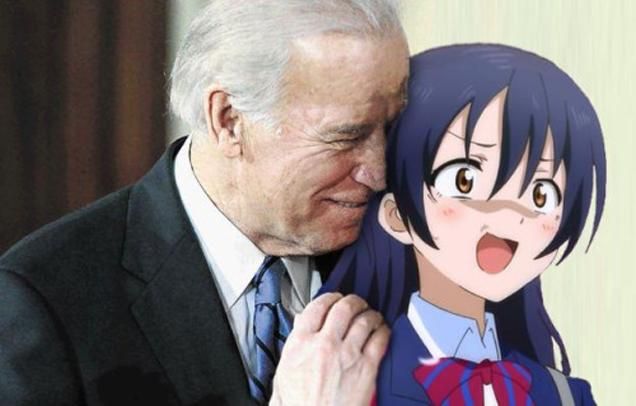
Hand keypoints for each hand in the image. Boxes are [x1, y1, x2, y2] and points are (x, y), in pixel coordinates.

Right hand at [269, 293, 388, 405]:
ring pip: (364, 319)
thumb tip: (301, 332)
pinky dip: (383, 331)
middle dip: (352, 301)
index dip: (328, 297)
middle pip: (343, 307)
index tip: (334, 298)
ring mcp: (348, 354)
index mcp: (300, 344)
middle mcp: (324, 343)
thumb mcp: (282, 377)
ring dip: (370, 314)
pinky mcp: (367, 368)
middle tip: (357, 303)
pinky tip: (383, 331)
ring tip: (372, 315)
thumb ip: (294, 350)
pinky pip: (380, 339)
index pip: (316, 306)